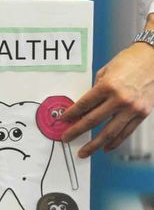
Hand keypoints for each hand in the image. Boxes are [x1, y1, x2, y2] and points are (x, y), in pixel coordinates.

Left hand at [61, 41, 153, 157]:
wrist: (153, 58)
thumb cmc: (129, 61)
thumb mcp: (106, 72)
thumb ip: (95, 89)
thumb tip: (85, 106)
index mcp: (107, 86)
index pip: (83, 105)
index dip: (71, 114)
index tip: (63, 120)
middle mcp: (119, 99)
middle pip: (93, 121)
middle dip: (77, 131)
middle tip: (66, 138)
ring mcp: (132, 108)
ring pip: (110, 132)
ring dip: (95, 144)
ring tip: (84, 152)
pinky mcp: (142, 113)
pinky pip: (126, 132)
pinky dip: (115, 142)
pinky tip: (106, 147)